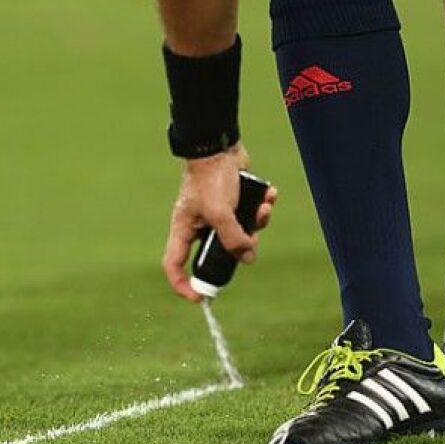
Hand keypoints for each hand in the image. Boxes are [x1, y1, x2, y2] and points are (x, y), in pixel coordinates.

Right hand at [161, 143, 277, 301]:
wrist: (221, 144)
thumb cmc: (211, 177)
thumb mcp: (220, 213)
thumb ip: (233, 238)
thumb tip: (248, 258)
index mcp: (184, 230)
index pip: (175, 265)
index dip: (183, 285)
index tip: (200, 298)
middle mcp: (198, 226)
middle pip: (217, 253)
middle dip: (239, 249)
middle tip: (250, 245)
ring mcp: (216, 215)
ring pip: (239, 235)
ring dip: (256, 225)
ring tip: (263, 209)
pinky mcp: (232, 203)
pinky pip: (249, 216)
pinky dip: (261, 209)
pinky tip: (269, 196)